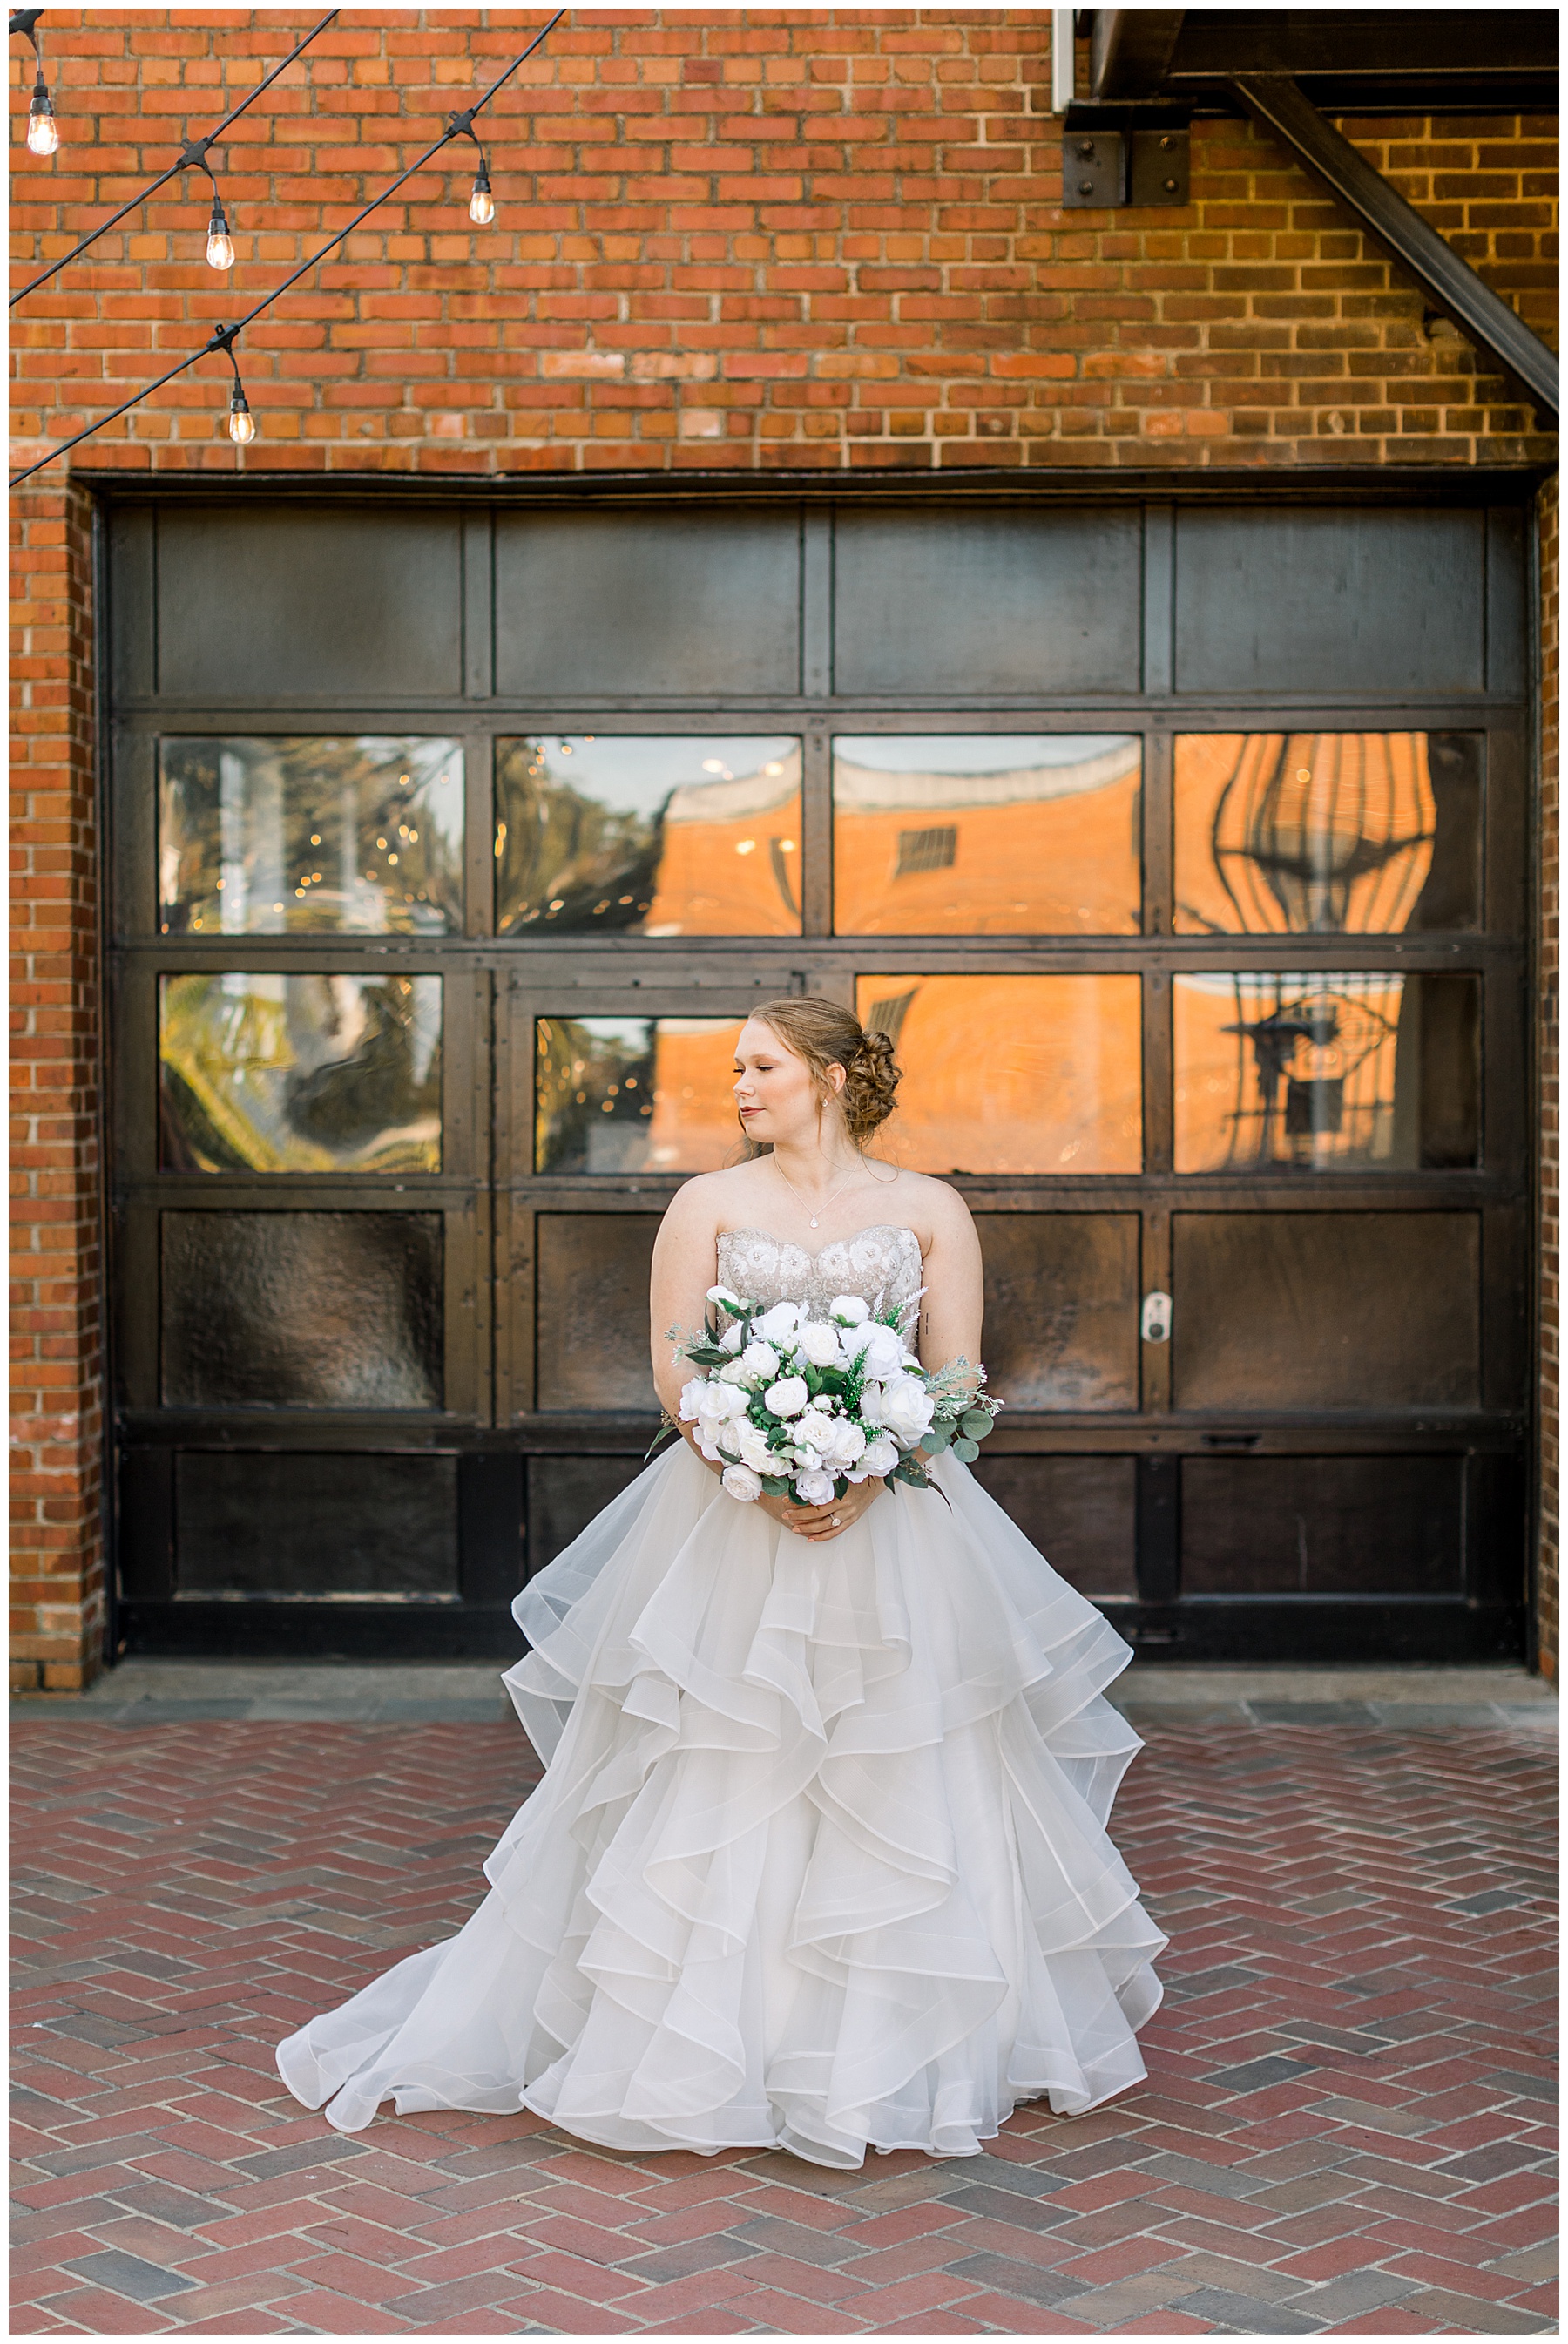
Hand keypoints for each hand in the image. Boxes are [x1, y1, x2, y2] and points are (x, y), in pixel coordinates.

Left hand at [761, 1478, 883, 1542]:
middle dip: (800, 1518)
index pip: (817, 1505)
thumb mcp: (839, 1476)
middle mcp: (845, 1508)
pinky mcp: (851, 1520)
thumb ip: (823, 1481)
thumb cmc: (856, 1476)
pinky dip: (822, 1537)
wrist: (874, 1482)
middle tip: (786, 1516)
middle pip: (819, 1518)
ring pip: (826, 1527)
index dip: (800, 1505)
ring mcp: (849, 1516)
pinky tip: (811, 1538)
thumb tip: (802, 1482)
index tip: (786, 1502)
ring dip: (809, 1529)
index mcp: (842, 1496)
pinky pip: (835, 1532)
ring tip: (795, 1528)